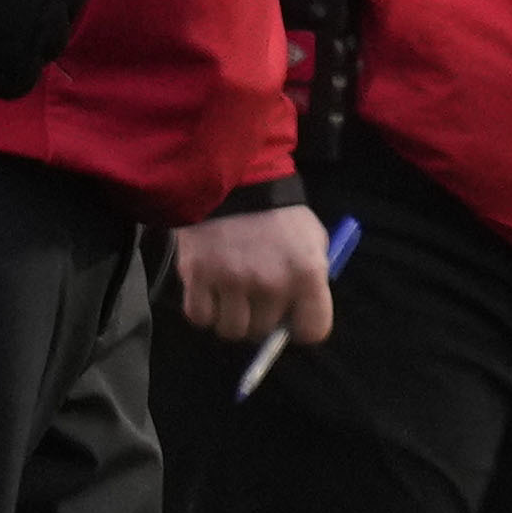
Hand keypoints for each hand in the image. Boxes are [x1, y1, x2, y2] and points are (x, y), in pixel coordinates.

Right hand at [175, 203, 336, 346]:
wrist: (236, 181)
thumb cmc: (279, 214)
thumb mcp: (313, 241)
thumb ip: (311, 280)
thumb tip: (297, 314)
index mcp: (307, 275)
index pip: (312, 331)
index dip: (300, 327)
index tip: (291, 318)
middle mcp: (271, 284)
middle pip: (264, 332)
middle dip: (260, 318)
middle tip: (255, 297)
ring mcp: (232, 282)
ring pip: (230, 330)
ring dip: (230, 317)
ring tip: (231, 294)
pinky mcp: (198, 277)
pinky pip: (200, 317)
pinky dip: (204, 310)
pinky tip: (210, 291)